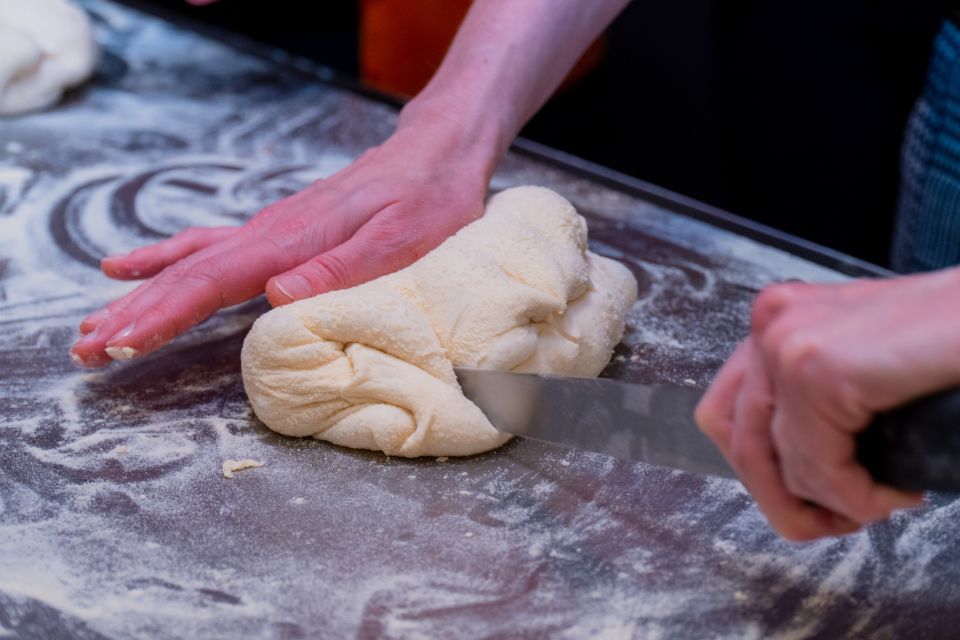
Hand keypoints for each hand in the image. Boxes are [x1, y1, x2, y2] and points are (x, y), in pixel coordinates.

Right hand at [71, 107, 497, 366]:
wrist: (434, 153)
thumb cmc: (427, 199)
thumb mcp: (402, 240)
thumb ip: (341, 269)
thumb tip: (276, 295)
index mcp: (293, 240)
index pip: (214, 281)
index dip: (166, 313)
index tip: (123, 342)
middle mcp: (270, 233)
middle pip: (187, 275)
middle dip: (134, 313)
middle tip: (87, 350)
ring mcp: (269, 231)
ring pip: (189, 264)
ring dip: (140, 296)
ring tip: (94, 325)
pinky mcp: (277, 233)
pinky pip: (207, 249)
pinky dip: (166, 261)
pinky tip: (134, 267)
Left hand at [695, 269, 959, 539]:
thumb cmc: (950, 336)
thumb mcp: (862, 364)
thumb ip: (817, 399)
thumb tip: (789, 468)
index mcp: (777, 317)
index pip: (726, 415)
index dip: (765, 471)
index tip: (816, 497)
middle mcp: (770, 323)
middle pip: (738, 444)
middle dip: (788, 498)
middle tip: (845, 516)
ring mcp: (786, 344)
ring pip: (775, 466)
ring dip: (830, 503)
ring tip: (879, 502)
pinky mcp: (818, 373)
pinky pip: (819, 471)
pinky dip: (859, 501)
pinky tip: (899, 493)